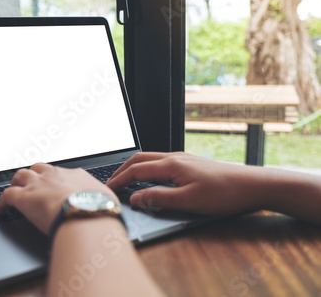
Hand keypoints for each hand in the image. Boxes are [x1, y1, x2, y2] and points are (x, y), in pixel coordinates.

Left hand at [0, 163, 118, 234]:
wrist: (86, 216)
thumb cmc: (99, 210)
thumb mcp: (106, 199)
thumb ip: (101, 197)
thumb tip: (105, 202)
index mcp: (74, 175)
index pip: (61, 173)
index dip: (56, 179)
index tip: (55, 186)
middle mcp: (54, 176)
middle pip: (38, 168)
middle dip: (34, 175)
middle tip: (32, 184)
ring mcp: (38, 185)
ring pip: (20, 176)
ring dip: (16, 183)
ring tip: (15, 190)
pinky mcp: (23, 198)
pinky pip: (7, 196)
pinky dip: (2, 202)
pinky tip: (2, 209)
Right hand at [107, 152, 264, 214]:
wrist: (251, 184)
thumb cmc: (223, 193)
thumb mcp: (188, 201)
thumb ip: (159, 198)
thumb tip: (135, 198)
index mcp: (171, 165)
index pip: (136, 170)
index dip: (119, 180)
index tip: (107, 190)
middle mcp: (174, 157)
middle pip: (139, 159)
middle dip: (122, 170)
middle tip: (111, 183)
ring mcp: (183, 158)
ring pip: (150, 158)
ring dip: (134, 168)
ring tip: (125, 180)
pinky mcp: (190, 163)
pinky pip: (161, 161)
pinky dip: (147, 168)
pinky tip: (150, 178)